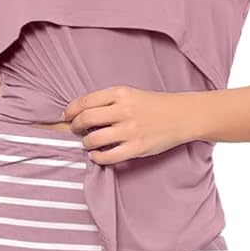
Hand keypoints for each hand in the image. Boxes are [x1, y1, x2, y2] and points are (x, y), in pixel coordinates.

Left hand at [62, 85, 192, 162]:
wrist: (183, 115)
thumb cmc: (154, 105)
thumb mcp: (131, 94)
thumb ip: (108, 101)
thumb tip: (80, 112)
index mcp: (121, 93)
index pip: (85, 101)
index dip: (71, 110)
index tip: (67, 116)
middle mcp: (124, 110)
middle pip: (85, 119)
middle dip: (74, 127)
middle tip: (75, 130)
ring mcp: (130, 130)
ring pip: (93, 139)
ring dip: (86, 143)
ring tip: (89, 143)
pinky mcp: (137, 147)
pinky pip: (108, 156)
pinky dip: (97, 157)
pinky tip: (97, 155)